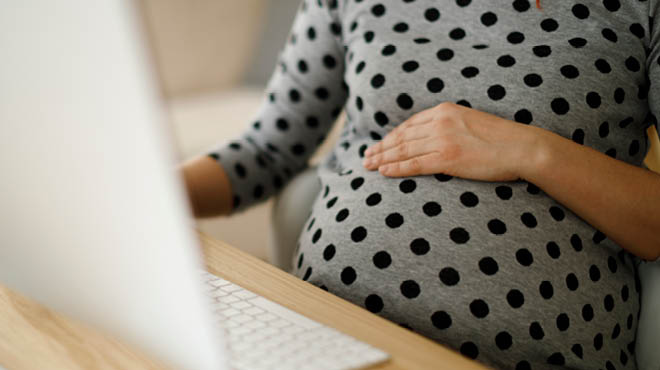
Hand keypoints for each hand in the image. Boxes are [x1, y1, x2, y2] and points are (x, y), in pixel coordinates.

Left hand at [362, 102, 541, 180]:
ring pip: (404, 150)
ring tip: (368, 165)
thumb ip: (451, 126)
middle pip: (402, 136)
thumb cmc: (502, 139)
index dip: (392, 135)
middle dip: (381, 147)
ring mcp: (443, 140)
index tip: (381, 143)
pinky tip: (384, 172)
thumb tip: (435, 137)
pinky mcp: (447, 159)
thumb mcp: (471, 122)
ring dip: (383, 158)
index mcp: (445, 110)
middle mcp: (440, 122)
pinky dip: (396, 168)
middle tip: (366, 156)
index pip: (410, 124)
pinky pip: (414, 165)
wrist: (522, 147)